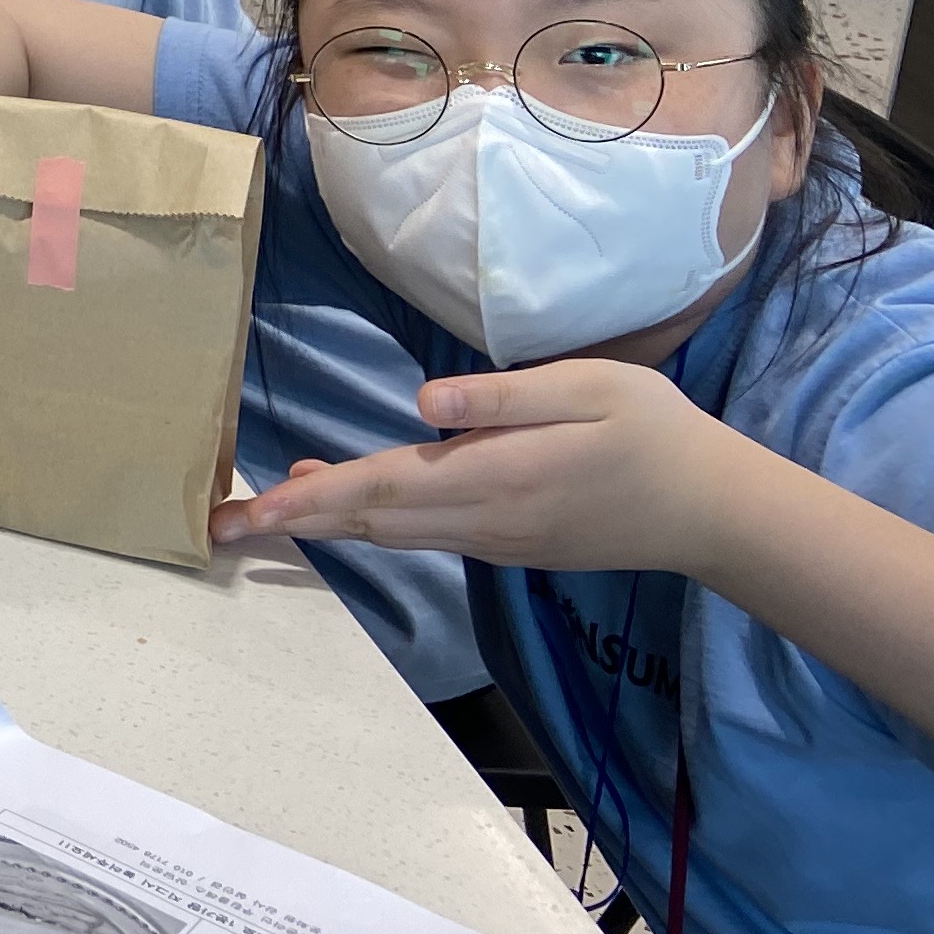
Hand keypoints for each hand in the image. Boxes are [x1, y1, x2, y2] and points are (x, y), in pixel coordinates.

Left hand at [211, 359, 751, 569]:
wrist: (713, 513)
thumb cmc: (655, 435)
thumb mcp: (589, 390)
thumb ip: (501, 398)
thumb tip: (420, 404)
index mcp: (496, 478)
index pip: (382, 488)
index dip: (309, 500)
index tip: (252, 510)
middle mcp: (483, 520)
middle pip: (369, 521)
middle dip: (292, 522)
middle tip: (220, 525)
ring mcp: (495, 539)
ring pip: (392, 531)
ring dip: (326, 521)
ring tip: (265, 505)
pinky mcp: (508, 543)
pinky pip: (421, 533)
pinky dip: (371, 520)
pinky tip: (344, 500)